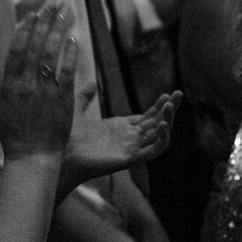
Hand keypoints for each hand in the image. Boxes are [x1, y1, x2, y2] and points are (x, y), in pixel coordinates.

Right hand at [0, 5, 77, 157]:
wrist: (31, 153)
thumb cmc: (11, 129)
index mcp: (8, 85)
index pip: (16, 51)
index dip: (25, 31)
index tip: (33, 16)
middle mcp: (26, 84)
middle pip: (35, 48)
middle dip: (43, 26)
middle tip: (51, 8)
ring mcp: (45, 91)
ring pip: (51, 56)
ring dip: (57, 34)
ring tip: (63, 17)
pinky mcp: (62, 99)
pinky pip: (67, 72)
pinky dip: (70, 55)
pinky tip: (74, 41)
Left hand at [58, 93, 180, 199]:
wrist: (63, 157)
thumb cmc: (69, 140)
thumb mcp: (77, 112)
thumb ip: (84, 98)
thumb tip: (92, 83)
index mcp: (122, 127)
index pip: (148, 116)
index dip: (159, 106)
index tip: (167, 94)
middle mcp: (131, 137)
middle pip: (157, 122)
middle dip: (170, 108)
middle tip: (179, 93)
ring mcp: (132, 148)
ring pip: (159, 135)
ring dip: (168, 121)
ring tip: (170, 106)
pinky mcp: (131, 159)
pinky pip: (153, 150)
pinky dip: (162, 139)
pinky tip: (162, 125)